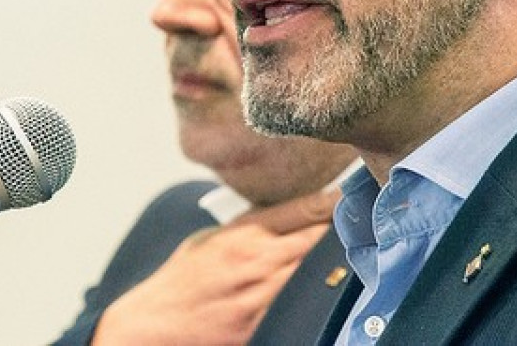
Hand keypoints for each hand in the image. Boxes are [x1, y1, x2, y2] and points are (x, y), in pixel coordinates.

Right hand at [90, 188, 338, 345]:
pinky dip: (313, 289)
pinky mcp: (263, 324)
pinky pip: (299, 302)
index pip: (301, 210)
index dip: (331, 200)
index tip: (350, 190)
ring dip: (331, 258)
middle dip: (338, 228)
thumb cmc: (181, 280)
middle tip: (360, 216)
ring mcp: (262, 297)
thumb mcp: (210, 239)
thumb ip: (248, 226)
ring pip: (313, 271)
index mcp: (242, 235)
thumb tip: (286, 212)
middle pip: (316, 240)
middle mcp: (256, 263)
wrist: (155, 326)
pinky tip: (326, 281)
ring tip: (352, 245)